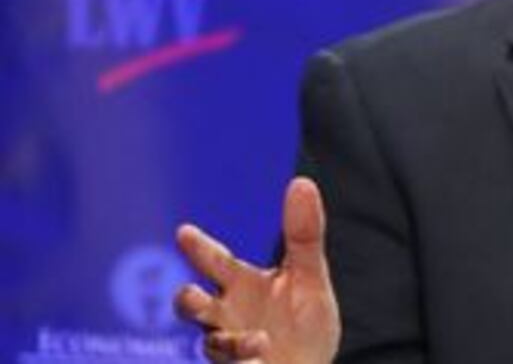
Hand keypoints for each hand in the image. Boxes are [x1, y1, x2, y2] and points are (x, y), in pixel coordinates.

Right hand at [173, 177, 340, 363]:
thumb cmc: (303, 323)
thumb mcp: (311, 278)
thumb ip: (304, 235)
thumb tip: (302, 182)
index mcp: (241, 285)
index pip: (215, 263)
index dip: (199, 249)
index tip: (185, 232)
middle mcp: (226, 315)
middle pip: (192, 306)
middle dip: (188, 301)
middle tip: (190, 294)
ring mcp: (230, 348)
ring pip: (212, 344)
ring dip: (231, 343)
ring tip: (260, 341)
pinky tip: (262, 361)